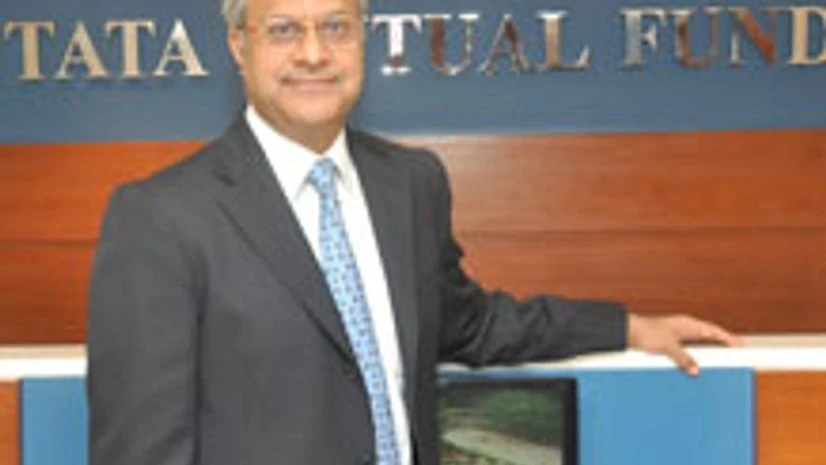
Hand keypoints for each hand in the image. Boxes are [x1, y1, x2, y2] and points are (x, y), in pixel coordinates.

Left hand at [627, 313, 743, 375]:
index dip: (728, 338)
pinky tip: (697, 364)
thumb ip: (684, 359)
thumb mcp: (668, 347)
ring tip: (722, 359)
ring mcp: (678, 334)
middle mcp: (684, 327)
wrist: (628, 332)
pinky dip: (696, 355)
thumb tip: (696, 369)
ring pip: (699, 343)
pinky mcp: (671, 341)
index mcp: (687, 324)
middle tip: (736, 351)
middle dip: (722, 343)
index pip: (714, 331)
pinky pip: (689, 349)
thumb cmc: (646, 332)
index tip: (741, 345)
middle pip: (709, 336)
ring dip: (709, 350)